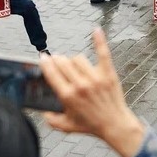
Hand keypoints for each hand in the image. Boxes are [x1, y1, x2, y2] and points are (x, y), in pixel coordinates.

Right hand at [38, 28, 145, 156]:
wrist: (115, 125)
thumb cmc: (91, 125)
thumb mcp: (66, 126)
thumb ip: (50, 119)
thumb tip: (41, 112)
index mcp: (68, 96)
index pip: (52, 72)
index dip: (45, 63)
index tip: (43, 59)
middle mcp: (80, 85)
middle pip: (63, 62)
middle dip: (57, 60)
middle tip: (58, 62)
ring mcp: (95, 78)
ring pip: (78, 58)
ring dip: (73, 60)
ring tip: (74, 66)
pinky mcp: (108, 74)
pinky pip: (103, 53)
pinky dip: (99, 41)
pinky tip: (96, 30)